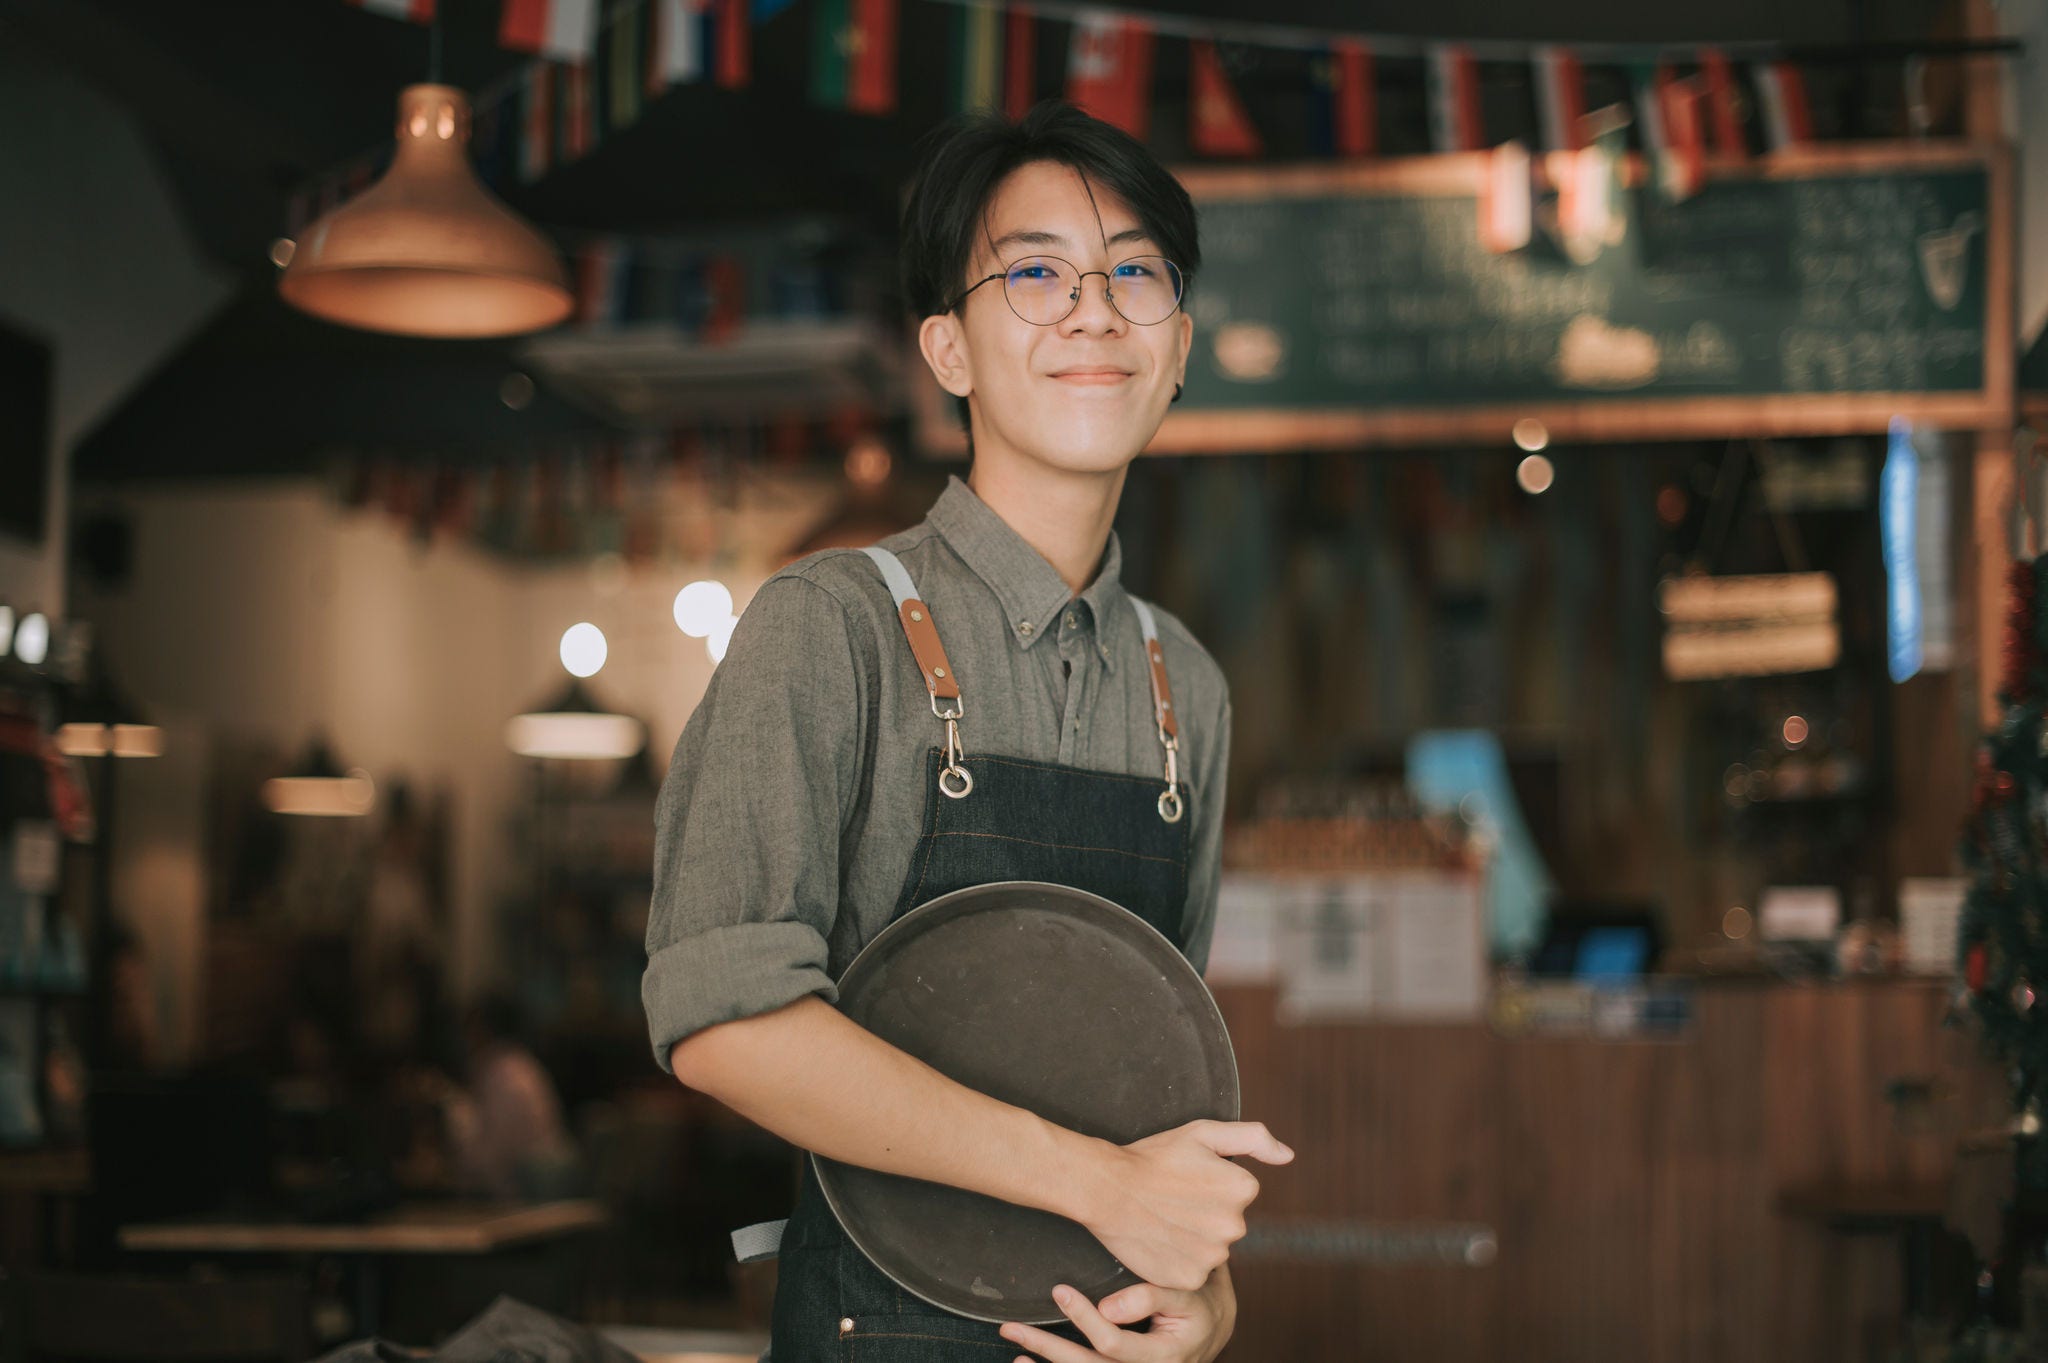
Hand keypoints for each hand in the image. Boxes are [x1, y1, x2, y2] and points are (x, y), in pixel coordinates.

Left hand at [998, 1265, 1237, 1362]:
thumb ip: (1149, 1295)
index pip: (1114, 1343)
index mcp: (1164, 1355)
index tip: (1059, 1289)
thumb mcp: (1185, 1293)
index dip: (1084, 1318)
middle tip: (1012, 1327)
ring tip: (1014, 1352)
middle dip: (1048, 1348)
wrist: (1212, 1327)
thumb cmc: (1196, 1302)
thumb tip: (1107, 1307)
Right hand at [1081, 1120, 1290, 1290]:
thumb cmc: (1153, 1157)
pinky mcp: (1190, 1278)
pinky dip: (1179, 1260)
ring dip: (1193, 1239)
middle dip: (1205, 1214)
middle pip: (1227, 1223)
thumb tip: (1289, 1156)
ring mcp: (1213, 1256)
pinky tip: (1160, 1240)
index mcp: (1243, 1188)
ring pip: (1211, 1249)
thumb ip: (1253, 1138)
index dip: (1210, 1185)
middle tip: (1172, 1200)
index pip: (1238, 1193)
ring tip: (1163, 1219)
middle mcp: (1235, 1226)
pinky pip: (1194, 1271)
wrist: (1107, 1188)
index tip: (1186, 1179)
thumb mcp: (1203, 1132)